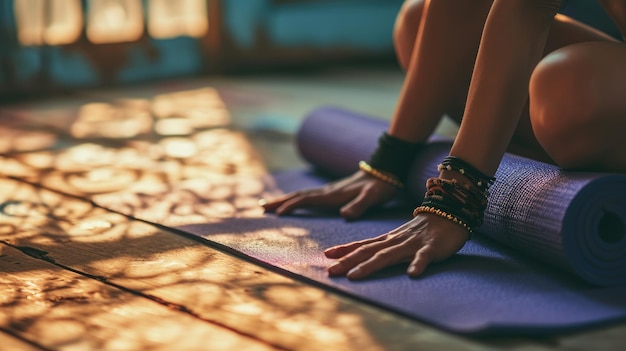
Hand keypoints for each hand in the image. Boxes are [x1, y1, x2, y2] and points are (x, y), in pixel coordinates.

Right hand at [260, 171, 396, 219]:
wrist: (386, 170)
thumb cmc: (381, 186)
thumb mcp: (373, 197)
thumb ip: (359, 205)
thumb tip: (344, 215)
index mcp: (333, 195)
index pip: (307, 199)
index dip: (293, 206)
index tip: (278, 214)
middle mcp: (328, 191)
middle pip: (299, 195)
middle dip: (280, 201)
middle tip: (261, 207)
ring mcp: (330, 190)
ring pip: (302, 194)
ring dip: (284, 199)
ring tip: (268, 205)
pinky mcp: (333, 191)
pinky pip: (309, 195)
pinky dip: (296, 199)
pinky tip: (293, 202)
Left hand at [324, 213, 469, 278]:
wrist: (449, 214)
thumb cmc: (422, 230)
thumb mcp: (397, 238)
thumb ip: (380, 246)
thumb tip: (360, 256)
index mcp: (388, 239)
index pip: (362, 244)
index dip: (344, 250)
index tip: (326, 257)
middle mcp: (395, 241)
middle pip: (368, 252)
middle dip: (348, 262)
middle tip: (330, 272)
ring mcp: (412, 244)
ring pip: (388, 255)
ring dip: (370, 265)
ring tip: (354, 276)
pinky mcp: (431, 249)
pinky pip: (424, 257)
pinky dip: (417, 264)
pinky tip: (412, 274)